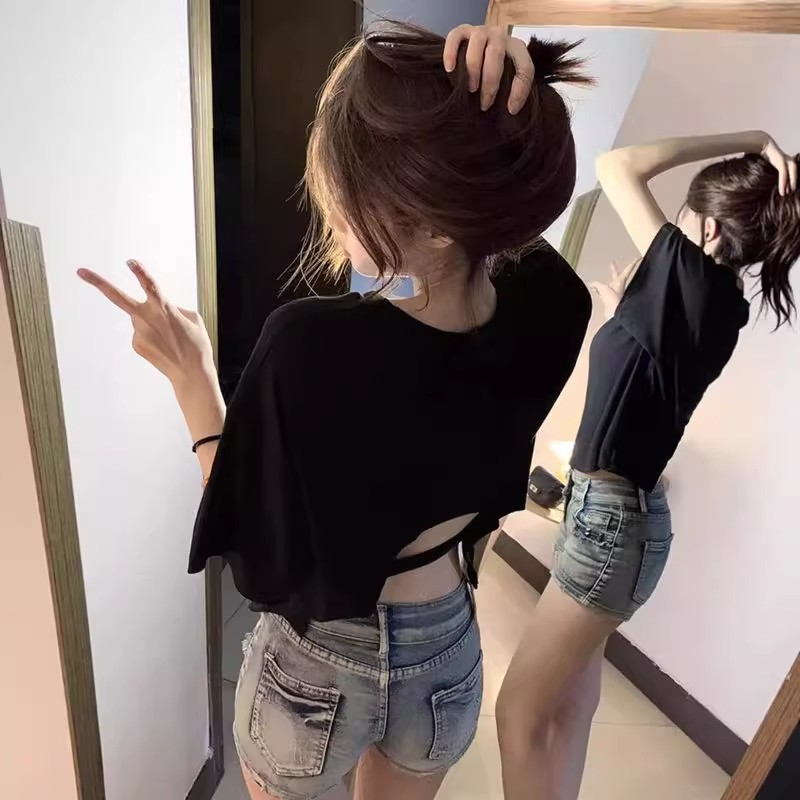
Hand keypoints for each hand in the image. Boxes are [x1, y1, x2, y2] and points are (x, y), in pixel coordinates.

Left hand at [78, 260, 214, 388]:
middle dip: (98, 283)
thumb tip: (160, 306)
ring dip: (152, 323)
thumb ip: (174, 307)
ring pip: (140, 318)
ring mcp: (139, 333)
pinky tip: (164, 346)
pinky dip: (152, 336)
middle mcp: (148, 319)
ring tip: (170, 339)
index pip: (149, 285)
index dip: (139, 272)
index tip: (130, 262)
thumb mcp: (193, 319)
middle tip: (80, 271)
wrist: (191, 373)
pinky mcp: (136, 344)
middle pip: (118, 297)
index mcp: (165, 309)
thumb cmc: (196, 345)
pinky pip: (141, 333)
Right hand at [443, 24, 533, 113]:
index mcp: (517, 48)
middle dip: (490, 82)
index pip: (524, 67)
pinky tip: (450, 69)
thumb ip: (511, 91)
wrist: (475, 53)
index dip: (519, 91)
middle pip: (496, 54)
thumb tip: (510, 110)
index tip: (510, 110)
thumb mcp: (507, 81)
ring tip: (470, 89)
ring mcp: (480, 31)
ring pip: (477, 42)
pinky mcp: (462, 31)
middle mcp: (500, 36)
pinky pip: (455, 37)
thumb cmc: (493, 73)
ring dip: (473, 67)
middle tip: (484, 103)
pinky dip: (451, 52)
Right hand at [589, 260, 638, 318]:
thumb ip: (597, 284)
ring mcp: (613, 293)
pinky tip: (594, 290)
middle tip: (612, 263)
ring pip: (608, 284)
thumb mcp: (603, 289)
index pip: (628, 270)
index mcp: (620, 282)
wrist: (613, 315)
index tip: (638, 258)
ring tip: (599, 278)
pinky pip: (602, 292)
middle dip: (613, 269)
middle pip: (616, 275)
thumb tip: (592, 284)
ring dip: (603, 281)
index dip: (632, 263)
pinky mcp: (608, 299)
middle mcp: (618, 287)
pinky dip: (598, 290)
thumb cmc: (613, 302)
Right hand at [761, 136, 797, 195]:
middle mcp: (784, 158)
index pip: (788, 170)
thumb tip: (752, 177)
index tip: (785, 190)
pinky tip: (783, 189)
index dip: (788, 180)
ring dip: (792, 181)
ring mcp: (783, 158)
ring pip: (792, 170)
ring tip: (789, 192)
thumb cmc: (756, 151)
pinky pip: (784, 172)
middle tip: (791, 191)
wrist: (757, 142)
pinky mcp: (780, 159)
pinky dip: (784, 181)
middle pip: (793, 170)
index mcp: (780, 158)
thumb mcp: (760, 162)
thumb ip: (761, 168)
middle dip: (793, 180)